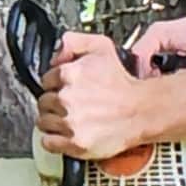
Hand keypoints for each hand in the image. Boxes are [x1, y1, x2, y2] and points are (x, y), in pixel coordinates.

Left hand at [36, 32, 148, 158]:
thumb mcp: (102, 48)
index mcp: (68, 74)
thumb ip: (74, 42)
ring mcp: (69, 122)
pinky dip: (55, 140)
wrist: (143, 110)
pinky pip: (48, 142)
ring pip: (44, 122)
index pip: (45, 81)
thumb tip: (56, 53)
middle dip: (54, 103)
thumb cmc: (124, 84)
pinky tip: (67, 133)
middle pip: (43, 102)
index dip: (55, 85)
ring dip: (54, 121)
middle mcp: (66, 98)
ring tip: (71, 119)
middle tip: (70, 105)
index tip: (65, 89)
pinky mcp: (74, 143)